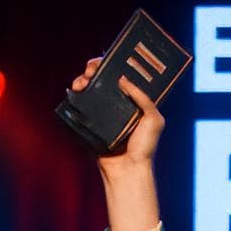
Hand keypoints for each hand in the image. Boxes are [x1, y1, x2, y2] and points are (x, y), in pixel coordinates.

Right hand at [70, 57, 164, 171]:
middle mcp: (120, 103)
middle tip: (91, 70)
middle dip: (95, 68)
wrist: (127, 169)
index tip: (105, 61)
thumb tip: (123, 79)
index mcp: (136, 100)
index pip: (124, 75)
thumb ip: (143, 98)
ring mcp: (104, 111)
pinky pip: (81, 102)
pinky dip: (76, 93)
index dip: (113, 65)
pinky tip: (75, 89)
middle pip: (104, 77)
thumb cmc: (145, 146)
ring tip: (81, 82)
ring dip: (83, 78)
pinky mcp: (92, 120)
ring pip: (90, 86)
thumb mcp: (154, 120)